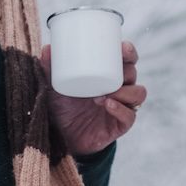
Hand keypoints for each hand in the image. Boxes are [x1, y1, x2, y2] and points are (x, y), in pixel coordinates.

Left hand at [44, 41, 147, 156]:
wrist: (61, 137)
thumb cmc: (62, 108)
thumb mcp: (54, 87)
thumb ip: (50, 68)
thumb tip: (47, 48)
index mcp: (107, 76)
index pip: (126, 61)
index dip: (130, 53)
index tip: (122, 47)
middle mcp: (119, 89)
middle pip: (133, 74)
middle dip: (129, 69)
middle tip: (117, 67)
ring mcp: (122, 107)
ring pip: (138, 93)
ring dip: (125, 91)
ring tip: (105, 93)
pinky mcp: (121, 125)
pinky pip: (129, 116)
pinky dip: (120, 109)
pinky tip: (108, 104)